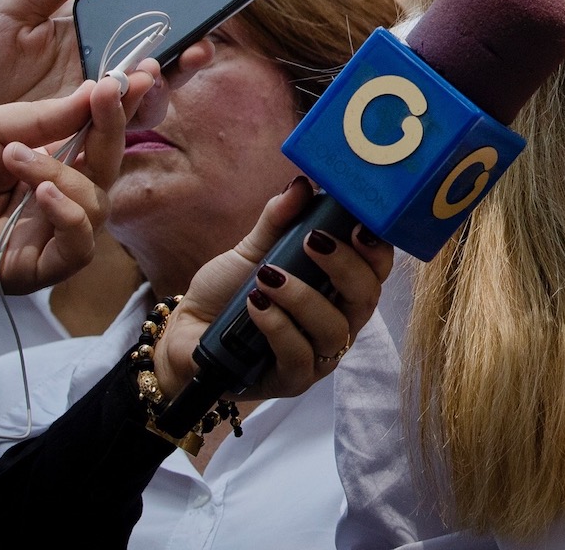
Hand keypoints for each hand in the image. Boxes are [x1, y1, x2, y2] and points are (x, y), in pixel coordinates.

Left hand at [0, 71, 154, 293]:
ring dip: (63, 176)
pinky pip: (77, 248)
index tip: (136, 77)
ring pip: (94, 207)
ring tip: (14, 158)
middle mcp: (55, 203)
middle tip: (105, 95)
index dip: (119, 114)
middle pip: (107, 172)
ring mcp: (46, 237)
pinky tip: (42, 193)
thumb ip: (51, 118)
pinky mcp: (33, 269)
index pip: (99, 143)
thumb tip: (101, 90)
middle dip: (109, 131)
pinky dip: (69, 218)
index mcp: (49, 169)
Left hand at [158, 179, 393, 400]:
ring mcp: (319, 355)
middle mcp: (339, 321)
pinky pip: (300, 356)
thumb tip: (301, 184)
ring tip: (266, 277)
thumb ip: (279, 219)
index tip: (359, 225)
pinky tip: (255, 306)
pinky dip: (278, 326)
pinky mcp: (292, 380)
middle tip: (311, 241)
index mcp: (339, 288)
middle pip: (366, 297)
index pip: (376, 270)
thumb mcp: (253, 249)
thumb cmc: (229, 291)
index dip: (377, 248)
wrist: (187, 332)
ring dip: (302, 297)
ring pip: (334, 328)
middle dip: (344, 266)